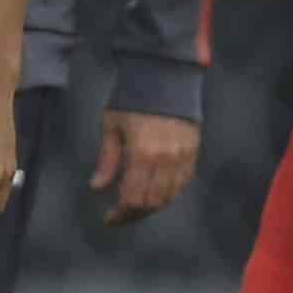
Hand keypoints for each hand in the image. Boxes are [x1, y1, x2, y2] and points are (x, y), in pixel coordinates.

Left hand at [87, 109, 198, 226]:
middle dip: (135, 214)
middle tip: (121, 216)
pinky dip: (170, 193)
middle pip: (153, 201)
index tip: (109, 218)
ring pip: (170, 195)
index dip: (121, 213)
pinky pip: (184, 182)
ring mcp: (184, 156)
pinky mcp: (194, 151)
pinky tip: (157, 194)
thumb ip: (107, 160)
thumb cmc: (132, 98)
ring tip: (136, 207)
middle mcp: (166, 159)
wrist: (164, 74)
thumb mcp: (112, 127)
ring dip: (152, 206)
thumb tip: (97, 186)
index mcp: (143, 154)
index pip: (134, 197)